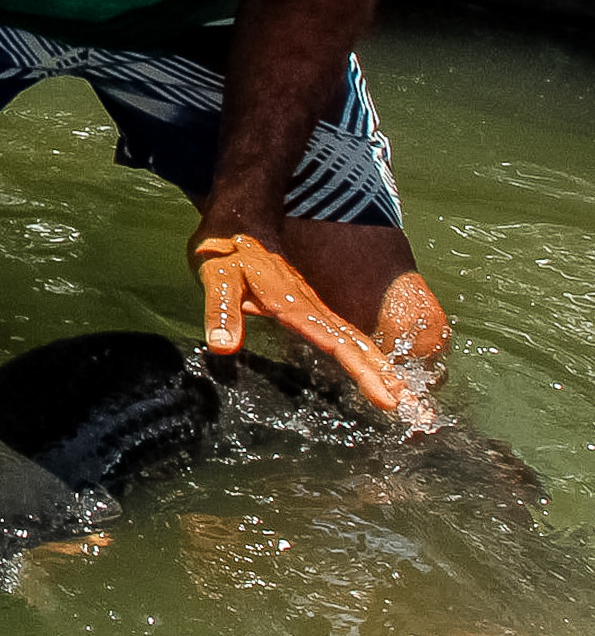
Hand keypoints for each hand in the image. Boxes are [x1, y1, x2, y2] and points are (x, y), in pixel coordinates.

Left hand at [192, 230, 426, 422]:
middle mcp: (314, 310)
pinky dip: (369, 358)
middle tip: (418, 411)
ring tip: (411, 399)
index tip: (389, 399)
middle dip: (390, 379)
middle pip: (359, 348)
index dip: (364, 373)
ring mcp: (316, 310)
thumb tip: (223, 346)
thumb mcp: (216, 278)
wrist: (239, 224)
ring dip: (385, 370)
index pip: (338, 345)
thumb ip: (221, 311)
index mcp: (296, 307)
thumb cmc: (225, 255)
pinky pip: (347, 338)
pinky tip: (382, 374)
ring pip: (358, 342)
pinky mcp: (312, 310)